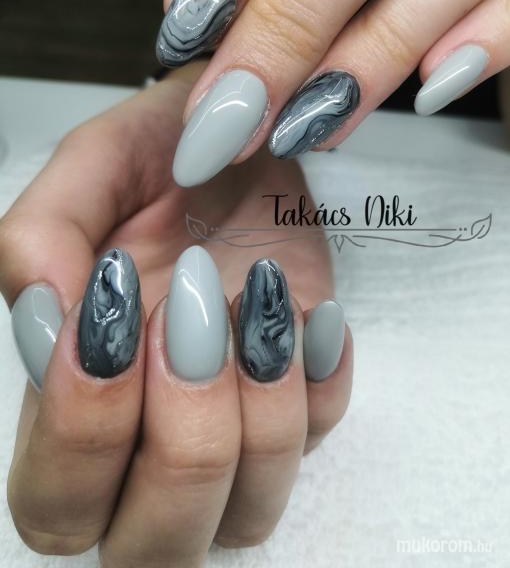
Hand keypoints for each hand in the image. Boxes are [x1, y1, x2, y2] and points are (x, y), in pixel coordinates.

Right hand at [0, 63, 351, 565]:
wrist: (244, 136)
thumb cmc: (159, 154)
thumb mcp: (90, 168)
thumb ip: (41, 236)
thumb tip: (46, 318)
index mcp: (74, 392)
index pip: (57, 501)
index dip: (85, 429)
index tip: (121, 305)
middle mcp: (149, 431)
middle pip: (153, 547)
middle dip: (182, 443)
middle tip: (192, 318)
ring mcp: (234, 421)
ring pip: (248, 517)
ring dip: (261, 413)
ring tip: (256, 299)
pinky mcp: (302, 393)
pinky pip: (323, 438)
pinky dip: (321, 377)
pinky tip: (306, 308)